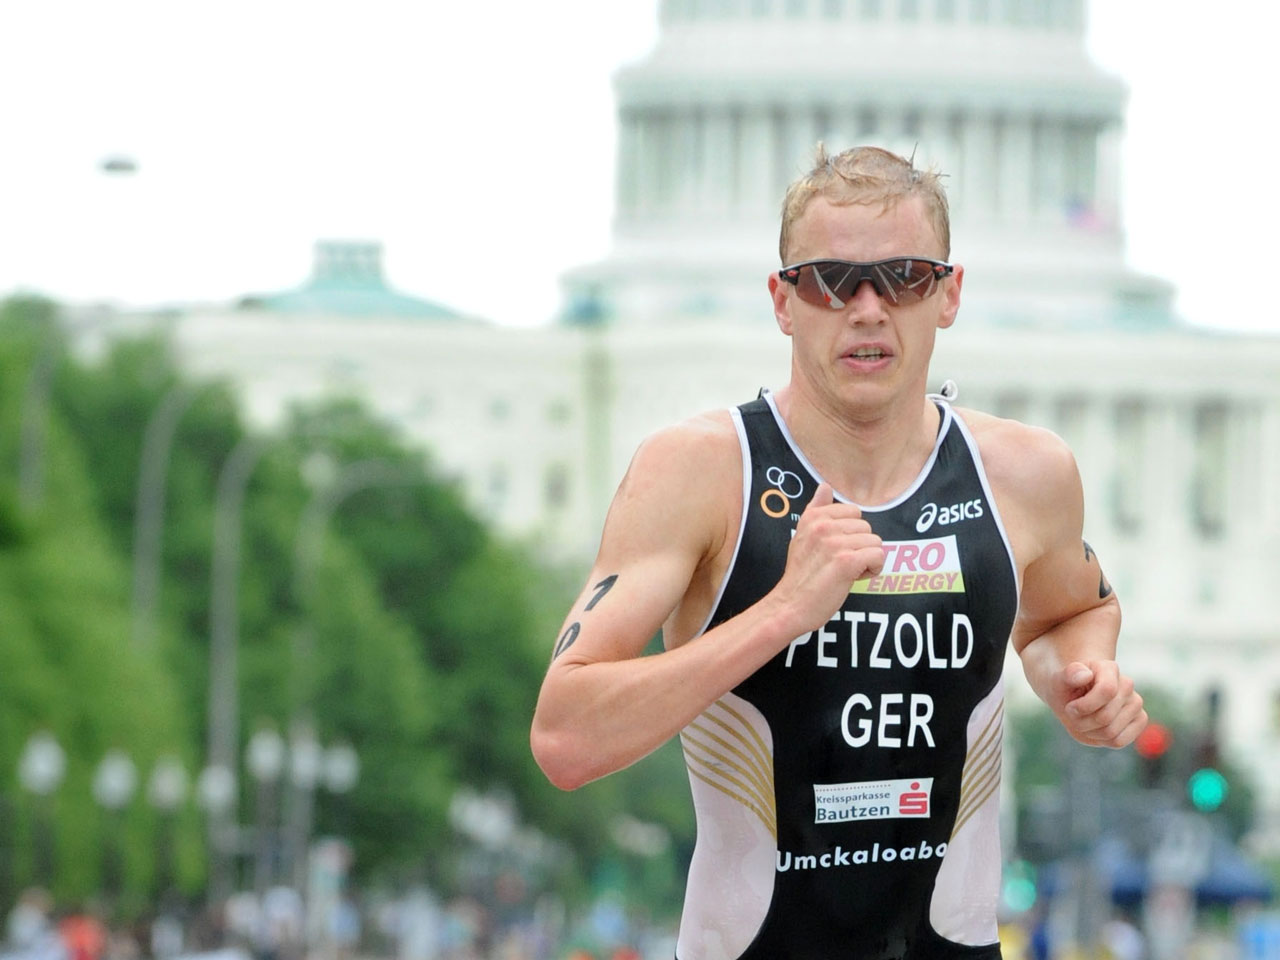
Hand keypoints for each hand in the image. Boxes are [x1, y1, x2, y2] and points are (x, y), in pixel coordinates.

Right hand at [772, 482, 883, 635]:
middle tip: (840, 563)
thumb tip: (825, 486)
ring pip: (875, 543)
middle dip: (860, 547)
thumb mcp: (802, 536)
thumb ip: (816, 510)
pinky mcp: (846, 562)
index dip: (851, 533)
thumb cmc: (800, 574)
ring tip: (846, 572)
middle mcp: (824, 526)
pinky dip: (872, 570)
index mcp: (814, 517)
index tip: (836, 549)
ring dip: (866, 560)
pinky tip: (855, 578)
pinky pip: (878, 556)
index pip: (854, 513)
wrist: (790, 605)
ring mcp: (835, 543)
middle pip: (866, 528)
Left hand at [1055, 660, 1146, 747]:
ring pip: (1111, 732)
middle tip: (1073, 715)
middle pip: (1105, 717)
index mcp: (1108, 668)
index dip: (1085, 706)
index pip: (1107, 691)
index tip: (1070, 707)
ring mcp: (1136, 702)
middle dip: (1082, 722)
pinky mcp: (1140, 720)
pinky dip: (1101, 740)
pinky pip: (1119, 741)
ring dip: (1089, 731)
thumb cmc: (1066, 688)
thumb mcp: (1059, 680)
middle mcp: (1126, 684)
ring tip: (1083, 720)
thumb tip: (1086, 675)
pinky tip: (1095, 729)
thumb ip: (1069, 674)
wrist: (1073, 697)